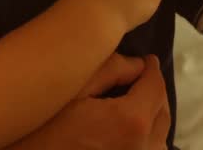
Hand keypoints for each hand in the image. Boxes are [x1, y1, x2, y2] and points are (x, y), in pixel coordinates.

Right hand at [24, 55, 169, 149]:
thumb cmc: (41, 128)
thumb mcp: (72, 89)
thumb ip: (111, 69)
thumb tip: (138, 65)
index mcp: (130, 121)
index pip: (155, 87)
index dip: (151, 69)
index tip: (146, 60)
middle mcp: (141, 148)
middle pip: (161, 112)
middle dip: (154, 92)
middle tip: (141, 78)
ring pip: (159, 138)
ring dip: (153, 118)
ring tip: (136, 103)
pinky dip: (146, 140)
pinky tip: (127, 132)